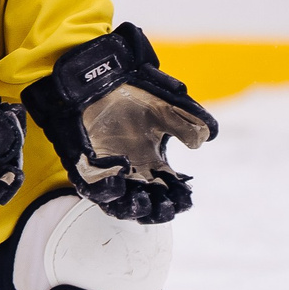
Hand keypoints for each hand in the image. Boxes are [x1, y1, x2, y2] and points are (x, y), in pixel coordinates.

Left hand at [22, 23, 216, 222]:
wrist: (99, 78)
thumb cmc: (132, 94)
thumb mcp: (165, 107)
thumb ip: (187, 121)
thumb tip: (204, 138)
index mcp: (153, 164)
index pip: (170, 191)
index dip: (179, 199)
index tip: (185, 196)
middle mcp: (132, 173)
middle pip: (147, 204)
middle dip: (157, 211)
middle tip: (164, 207)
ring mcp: (108, 172)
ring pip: (120, 204)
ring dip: (132, 208)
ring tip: (142, 203)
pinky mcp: (84, 166)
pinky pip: (93, 187)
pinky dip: (106, 189)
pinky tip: (118, 181)